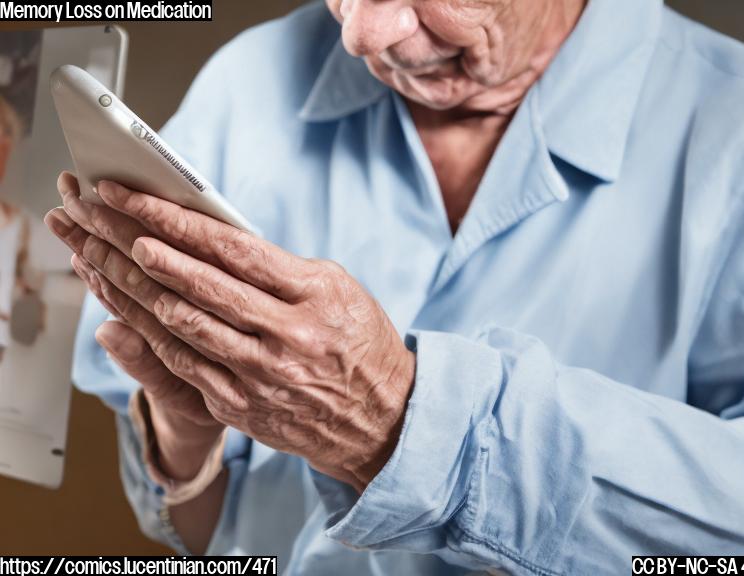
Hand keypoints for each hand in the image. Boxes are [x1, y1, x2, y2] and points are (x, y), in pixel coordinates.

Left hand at [47, 173, 415, 490]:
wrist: (382, 420)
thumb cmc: (359, 344)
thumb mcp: (338, 291)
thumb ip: (280, 268)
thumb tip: (216, 240)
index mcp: (314, 293)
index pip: (231, 248)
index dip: (174, 220)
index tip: (133, 196)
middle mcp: (287, 332)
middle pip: (198, 282)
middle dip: (137, 243)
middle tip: (98, 216)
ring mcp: (261, 373)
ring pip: (183, 322)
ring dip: (133, 286)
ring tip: (100, 255)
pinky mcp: (241, 405)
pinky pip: (184, 363)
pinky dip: (150, 333)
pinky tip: (124, 310)